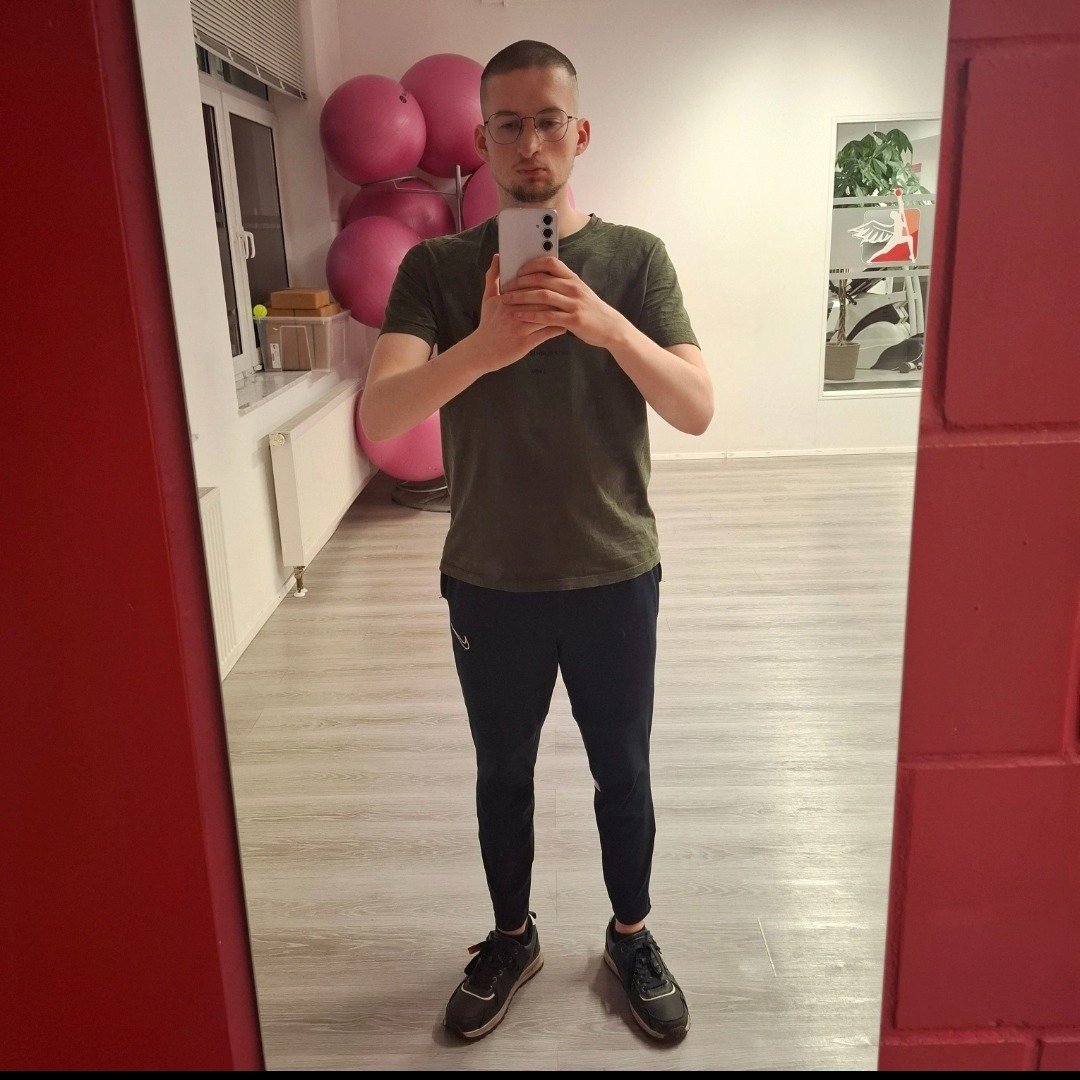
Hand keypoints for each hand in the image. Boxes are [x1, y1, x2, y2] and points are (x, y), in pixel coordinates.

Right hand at [468, 255, 567, 374]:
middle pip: (540, 300)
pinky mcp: (525, 343)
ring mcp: (519, 328)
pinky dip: (557, 329)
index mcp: (506, 300)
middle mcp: (512, 312)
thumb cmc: (488, 324)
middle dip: (555, 297)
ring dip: (559, 313)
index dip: (544, 284)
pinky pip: (546, 333)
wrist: (481, 351)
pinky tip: (563, 327)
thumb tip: (498, 257)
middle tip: (568, 295)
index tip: (555, 282)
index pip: (530, 286)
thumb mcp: (488, 299)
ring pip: (545, 316)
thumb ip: (493, 277)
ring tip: (568, 310)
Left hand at [502, 256, 629, 349]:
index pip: (550, 263)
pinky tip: (519, 315)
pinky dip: (531, 315)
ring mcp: (574, 304)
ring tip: (506, 300)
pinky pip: (548, 316)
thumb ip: (562, 284)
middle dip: (520, 282)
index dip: (531, 264)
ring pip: (542, 296)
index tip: (517, 270)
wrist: (610, 328)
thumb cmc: (591, 310)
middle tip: (505, 287)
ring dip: (521, 297)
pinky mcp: (573, 320)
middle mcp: (573, 288)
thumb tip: (542, 277)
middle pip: (541, 279)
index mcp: (572, 279)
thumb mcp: (579, 292)